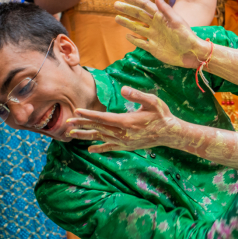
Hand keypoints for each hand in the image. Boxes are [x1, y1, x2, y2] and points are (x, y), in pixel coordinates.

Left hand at [65, 86, 180, 152]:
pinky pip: (110, 147)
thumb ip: (137, 95)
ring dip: (86, 135)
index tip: (77, 112)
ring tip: (71, 134)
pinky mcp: (127, 146)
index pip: (104, 118)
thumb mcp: (153, 101)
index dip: (89, 115)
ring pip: (101, 138)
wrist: (170, 134)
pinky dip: (99, 148)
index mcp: (127, 121)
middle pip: (99, 128)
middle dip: (82, 125)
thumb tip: (123, 89)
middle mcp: (123, 133)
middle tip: (67, 123)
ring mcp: (124, 141)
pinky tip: (90, 149)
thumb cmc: (162, 115)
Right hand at [114, 0, 210, 67]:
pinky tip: (127, 36)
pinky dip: (134, 40)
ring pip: (137, 28)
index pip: (146, 6)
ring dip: (127, 23)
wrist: (191, 53)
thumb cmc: (187, 36)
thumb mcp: (177, 21)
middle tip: (116, 5)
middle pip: (138, 16)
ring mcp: (154, 37)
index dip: (135, 1)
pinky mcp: (154, 48)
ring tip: (117, 18)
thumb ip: (166, 10)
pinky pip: (141, 43)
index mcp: (161, 17)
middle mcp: (156, 26)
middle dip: (127, 10)